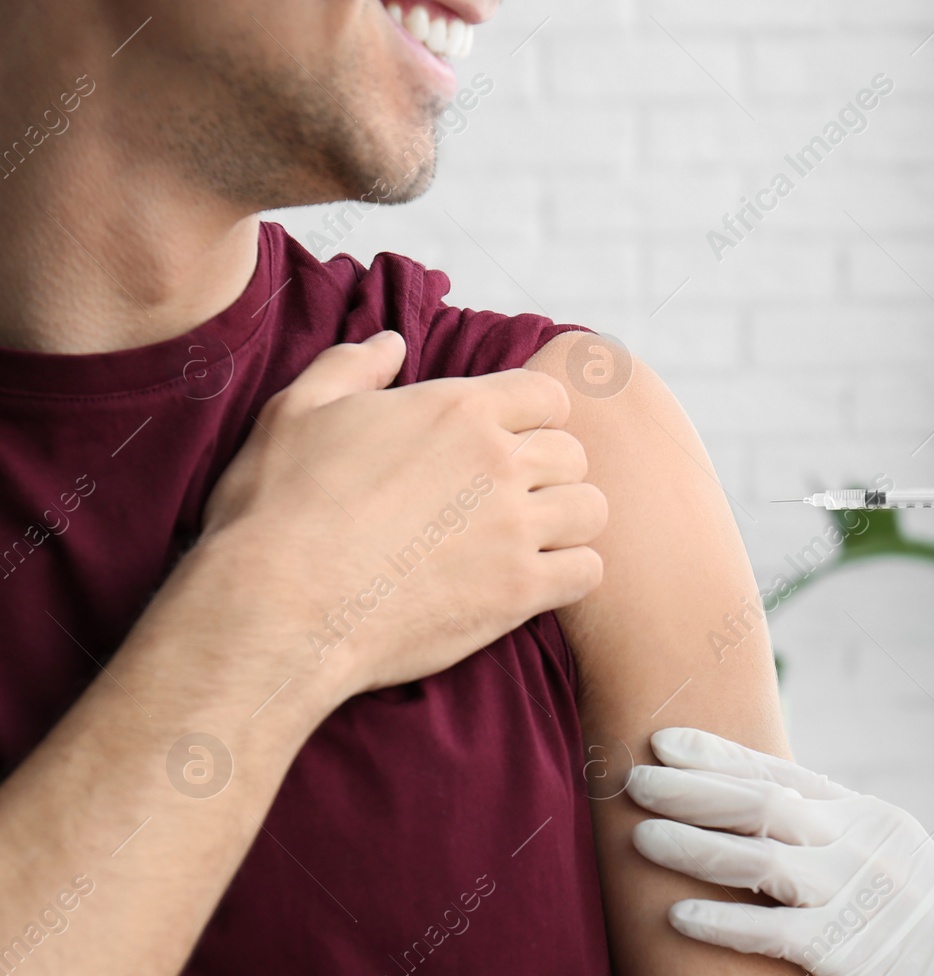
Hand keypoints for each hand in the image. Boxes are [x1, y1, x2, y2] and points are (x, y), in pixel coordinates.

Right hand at [197, 331, 606, 700]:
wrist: (277, 607)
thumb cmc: (275, 509)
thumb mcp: (297, 411)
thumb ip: (353, 367)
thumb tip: (393, 343)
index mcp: (457, 409)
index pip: (546, 396)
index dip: (532, 419)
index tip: (507, 445)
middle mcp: (498, 462)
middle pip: (572, 453)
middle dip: (549, 473)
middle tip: (512, 500)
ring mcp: (513, 527)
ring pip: (590, 509)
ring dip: (567, 523)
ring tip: (531, 540)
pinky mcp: (518, 591)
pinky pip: (587, 571)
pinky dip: (569, 576)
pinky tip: (534, 583)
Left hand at [627, 727, 933, 975]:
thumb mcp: (900, 860)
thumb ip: (843, 836)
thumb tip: (780, 821)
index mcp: (869, 816)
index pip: (780, 772)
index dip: (717, 755)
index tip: (666, 742)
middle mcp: (859, 843)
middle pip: (759, 801)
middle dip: (689, 788)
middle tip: (632, 776)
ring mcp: (853, 894)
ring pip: (756, 855)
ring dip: (691, 845)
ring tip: (638, 837)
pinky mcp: (846, 952)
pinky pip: (770, 931)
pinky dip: (720, 921)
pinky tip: (674, 917)